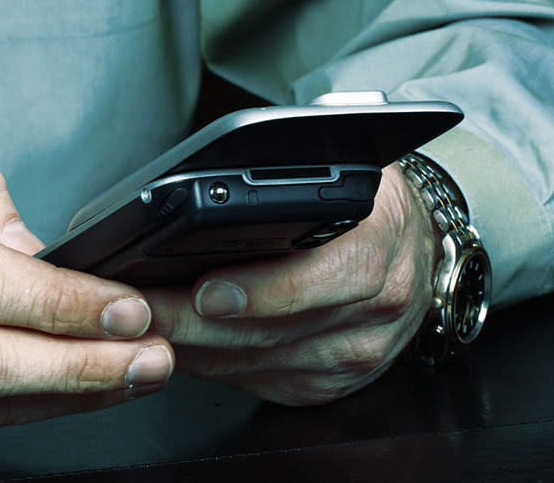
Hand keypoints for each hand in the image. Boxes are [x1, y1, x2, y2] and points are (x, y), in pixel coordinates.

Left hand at [144, 164, 435, 405]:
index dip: (263, 290)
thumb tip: (213, 186)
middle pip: (274, 331)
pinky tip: (179, 346)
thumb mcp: (346, 169)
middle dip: (192, 324)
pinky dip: (213, 365)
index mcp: (383, 245)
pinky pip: (262, 383)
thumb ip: (296, 179)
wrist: (418, 251)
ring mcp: (358, 355)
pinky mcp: (333, 384)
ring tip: (140, 326)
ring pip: (259, 363)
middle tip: (135, 311)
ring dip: (192, 349)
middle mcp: (379, 310)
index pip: (325, 276)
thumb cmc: (370, 204)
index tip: (204, 291)